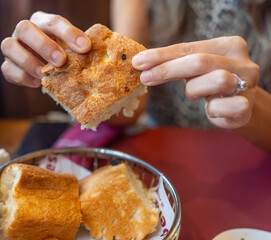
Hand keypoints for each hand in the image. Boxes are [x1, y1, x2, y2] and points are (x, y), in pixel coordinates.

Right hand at [0, 11, 91, 86]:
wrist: (51, 69)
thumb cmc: (66, 57)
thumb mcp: (75, 50)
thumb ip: (84, 50)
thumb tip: (104, 55)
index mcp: (43, 22)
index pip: (54, 22)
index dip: (69, 33)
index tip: (85, 46)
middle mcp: (24, 31)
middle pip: (25, 28)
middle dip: (43, 45)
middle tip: (61, 61)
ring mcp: (13, 47)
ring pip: (8, 46)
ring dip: (28, 61)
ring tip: (44, 75)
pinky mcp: (7, 65)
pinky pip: (7, 69)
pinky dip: (21, 76)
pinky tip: (37, 83)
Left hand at [132, 36, 259, 128]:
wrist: (240, 108)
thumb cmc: (211, 85)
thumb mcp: (196, 70)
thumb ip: (176, 63)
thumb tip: (141, 63)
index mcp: (228, 46)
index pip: (188, 48)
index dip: (161, 55)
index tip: (138, 61)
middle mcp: (241, 61)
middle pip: (199, 62)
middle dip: (167, 70)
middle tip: (144, 78)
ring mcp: (247, 83)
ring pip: (214, 81)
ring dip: (194, 90)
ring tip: (194, 95)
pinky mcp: (246, 107)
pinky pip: (220, 107)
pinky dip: (211, 110)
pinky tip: (212, 108)